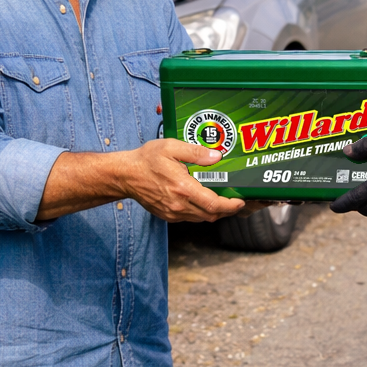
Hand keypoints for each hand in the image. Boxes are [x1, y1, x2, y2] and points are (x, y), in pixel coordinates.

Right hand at [117, 139, 245, 222]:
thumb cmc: (146, 160)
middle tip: (236, 201)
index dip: (231, 206)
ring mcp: (172, 213)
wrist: (125, 175)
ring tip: (223, 201)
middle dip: (227, 210)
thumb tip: (216, 156)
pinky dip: (201, 212)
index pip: (213, 205)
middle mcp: (179, 205)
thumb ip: (195, 152)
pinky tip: (204, 202)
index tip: (240, 202)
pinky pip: (190, 218)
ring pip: (201, 218)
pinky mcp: (167, 216)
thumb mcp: (171, 147)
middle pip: (211, 215)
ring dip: (214, 212)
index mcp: (183, 188)